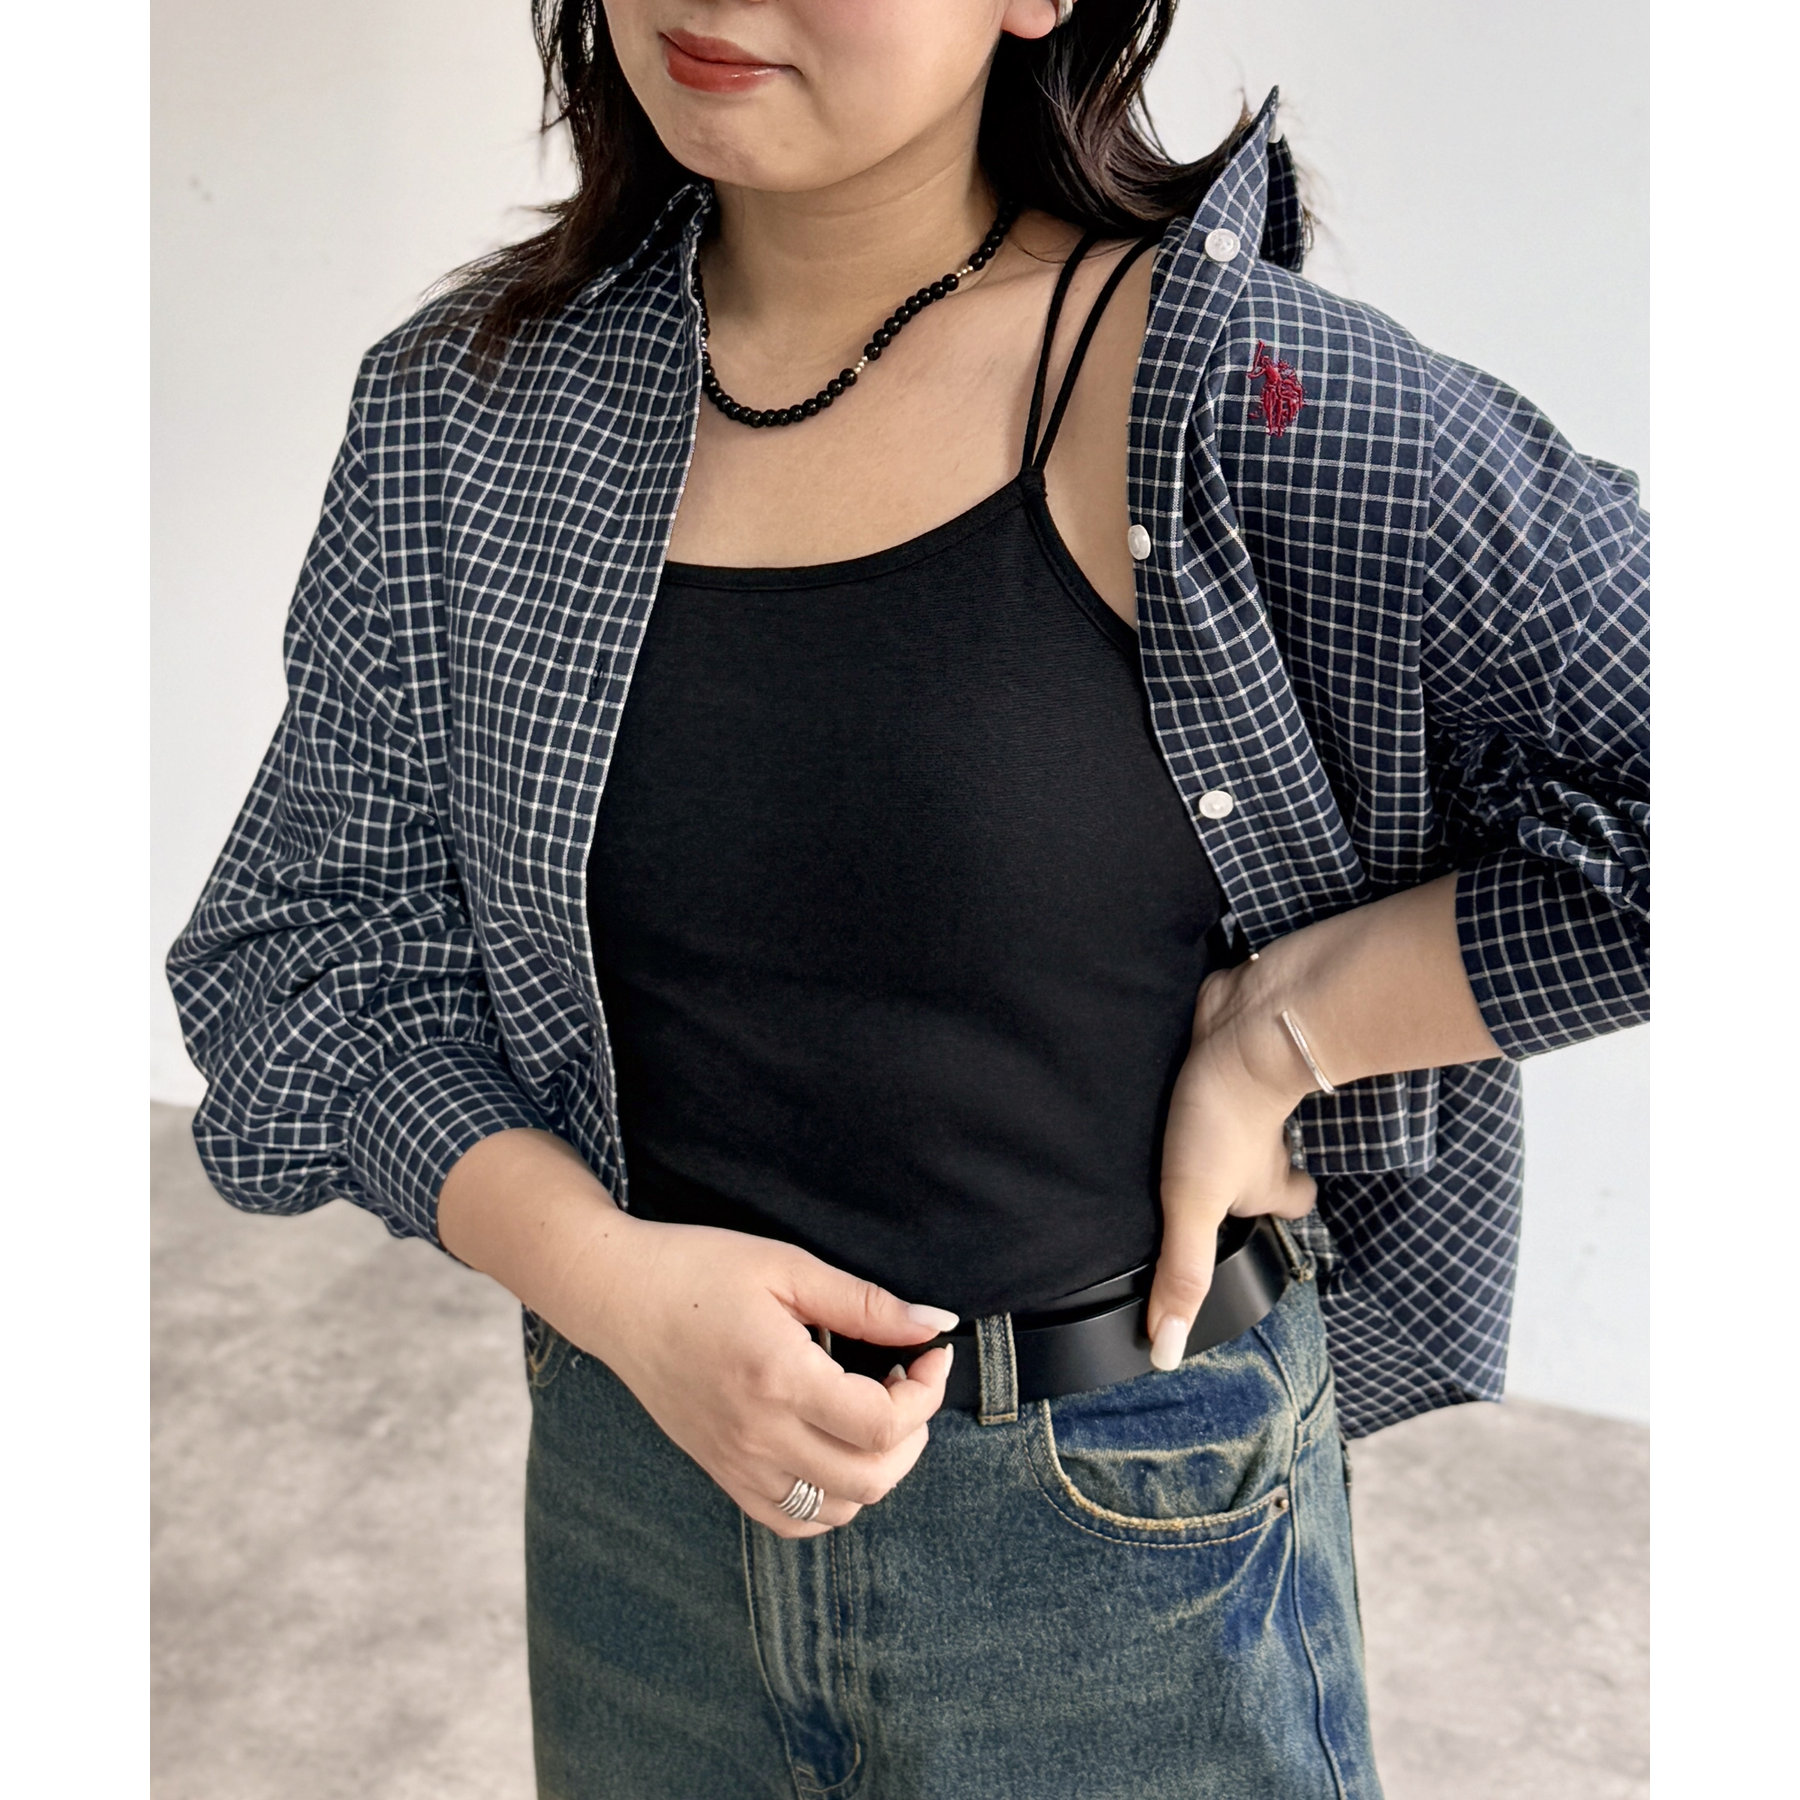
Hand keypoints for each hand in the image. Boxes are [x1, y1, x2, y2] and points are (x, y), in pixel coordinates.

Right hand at [570, 1218, 957, 1538]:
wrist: (618, 1296)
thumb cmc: (700, 1269)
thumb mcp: (787, 1267)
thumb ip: (865, 1302)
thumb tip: (935, 1325)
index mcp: (778, 1378)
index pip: (882, 1424)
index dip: (927, 1393)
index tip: (930, 1354)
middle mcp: (759, 1435)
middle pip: (872, 1477)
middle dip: (914, 1433)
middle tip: (907, 1381)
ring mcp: (738, 1464)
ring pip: (839, 1509)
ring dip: (878, 1468)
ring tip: (873, 1412)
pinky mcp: (723, 1474)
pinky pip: (794, 1520)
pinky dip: (833, 1498)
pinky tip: (835, 1446)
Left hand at [1147, 958, 1316, 1369]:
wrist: (1242, 1027)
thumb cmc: (1226, 1118)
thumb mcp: (1196, 1206)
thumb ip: (1183, 1274)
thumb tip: (1166, 1354)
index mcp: (1266, 1180)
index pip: (1290, 1203)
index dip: (1280, 1209)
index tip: (1254, 1220)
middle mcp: (1262, 1140)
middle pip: (1270, 1158)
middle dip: (1250, 1164)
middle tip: (1212, 1171)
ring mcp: (1244, 1094)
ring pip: (1242, 1112)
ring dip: (1217, 1118)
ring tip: (1178, 1128)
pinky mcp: (1218, 1054)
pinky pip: (1215, 1068)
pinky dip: (1201, 1072)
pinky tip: (1168, 1075)